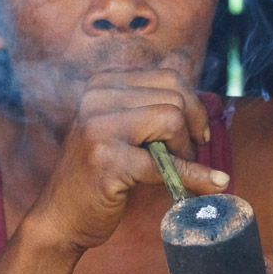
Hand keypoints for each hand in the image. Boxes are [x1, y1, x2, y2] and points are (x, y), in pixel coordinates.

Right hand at [28, 58, 229, 253]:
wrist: (60, 217)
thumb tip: (182, 56)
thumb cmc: (96, 172)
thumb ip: (147, 94)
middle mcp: (95, 97)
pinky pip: (166, 163)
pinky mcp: (107, 160)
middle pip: (174, 96)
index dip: (192, 106)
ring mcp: (98, 127)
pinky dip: (194, 177)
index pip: (168, 77)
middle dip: (192, 129)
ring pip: (171, 119)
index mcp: (101, 84)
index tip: (195, 133)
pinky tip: (212, 185)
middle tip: (187, 156)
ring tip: (177, 170)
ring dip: (185, 151)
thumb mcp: (118, 123)